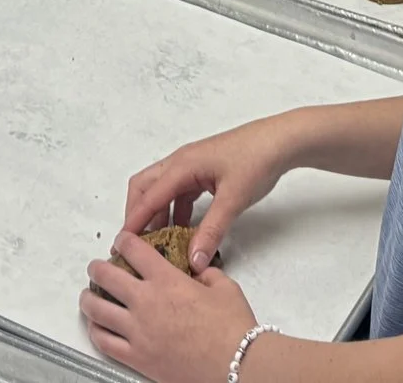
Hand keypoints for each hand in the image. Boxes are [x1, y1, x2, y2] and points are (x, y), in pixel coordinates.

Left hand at [80, 230, 260, 382]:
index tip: (121, 242)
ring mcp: (138, 331)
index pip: (134, 250)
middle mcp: (146, 302)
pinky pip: (104, 342)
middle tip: (96, 268)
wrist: (236, 366)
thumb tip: (198, 273)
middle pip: (106, 276)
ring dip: (88, 299)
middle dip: (97, 268)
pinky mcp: (137, 357)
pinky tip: (95, 327)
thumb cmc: (233, 328)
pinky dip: (95, 331)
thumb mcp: (225, 288)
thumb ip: (206, 274)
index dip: (123, 241)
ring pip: (97, 309)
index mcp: (167, 279)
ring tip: (88, 296)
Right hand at [122, 117, 294, 270]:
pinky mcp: (203, 171)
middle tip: (135, 242)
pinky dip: (175, 210)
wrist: (281, 141)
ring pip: (162, 189)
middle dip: (136, 213)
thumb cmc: (256, 162)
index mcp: (182, 165)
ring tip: (157, 242)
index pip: (149, 196)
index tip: (121, 244)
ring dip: (157, 213)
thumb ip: (212, 231)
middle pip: (145, 187)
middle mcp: (181, 162)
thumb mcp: (233, 200)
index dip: (134, 221)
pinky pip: (179, 192)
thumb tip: (194, 261)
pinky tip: (184, 231)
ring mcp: (192, 165)